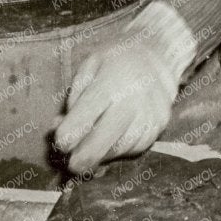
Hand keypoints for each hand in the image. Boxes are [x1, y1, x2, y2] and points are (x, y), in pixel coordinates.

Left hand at [54, 4, 193, 176]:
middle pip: (105, 138)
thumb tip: (60, 126)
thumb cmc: (116, 61)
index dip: (70, 133)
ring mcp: (150, 114)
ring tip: (91, 148)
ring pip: (120, 147)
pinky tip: (113, 139)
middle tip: (72, 166)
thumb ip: (74, 97)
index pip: (87, 113)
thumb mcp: (89, 66)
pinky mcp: (160, 125)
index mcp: (111, 81)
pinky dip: (120, 149)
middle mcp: (134, 99)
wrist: (160, 55)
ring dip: (102, 154)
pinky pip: (135, 147)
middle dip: (85, 157)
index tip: (60, 143)